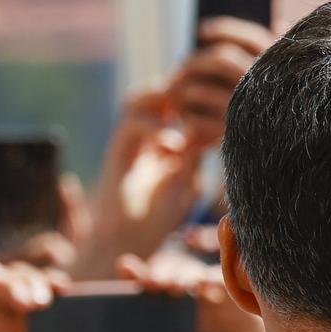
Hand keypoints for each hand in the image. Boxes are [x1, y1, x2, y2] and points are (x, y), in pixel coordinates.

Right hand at [0, 256, 70, 331]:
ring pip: (7, 274)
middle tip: (48, 302)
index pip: (51, 302)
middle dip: (44, 286)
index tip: (81, 305)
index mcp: (23, 324)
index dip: (66, 299)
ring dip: (20, 281)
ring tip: (28, 301)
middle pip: (32, 282)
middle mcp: (4, 304)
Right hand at [78, 87, 203, 277]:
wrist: (129, 240)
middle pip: (154, 93)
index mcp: (159, 142)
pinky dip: (153, 128)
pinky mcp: (116, 155)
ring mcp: (127, 143)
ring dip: (161, 100)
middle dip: (177, 91)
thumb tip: (204, 127)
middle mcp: (141, 137)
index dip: (192, 98)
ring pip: (137, 100)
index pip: (173, 103)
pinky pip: (130, 127)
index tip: (214, 107)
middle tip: (200, 102)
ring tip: (184, 117)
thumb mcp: (187, 181)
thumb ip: (194, 154)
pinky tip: (174, 146)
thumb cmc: (159, 218)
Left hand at [119, 252, 270, 331]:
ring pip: (191, 271)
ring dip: (181, 273)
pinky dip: (211, 280)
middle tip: (151, 281)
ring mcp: (210, 296)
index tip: (125, 267)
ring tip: (174, 286)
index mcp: (167, 317)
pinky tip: (204, 286)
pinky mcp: (233, 297)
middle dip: (157, 271)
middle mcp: (186, 300)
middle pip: (167, 272)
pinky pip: (221, 280)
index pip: (146, 288)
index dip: (134, 273)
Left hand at [172, 17, 275, 150]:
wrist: (291, 175)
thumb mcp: (286, 90)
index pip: (251, 38)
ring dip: (184, 92)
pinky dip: (188, 120)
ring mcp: (250, 115)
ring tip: (178, 98)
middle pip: (221, 60)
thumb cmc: (284, 128)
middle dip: (194, 64)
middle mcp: (269, 90)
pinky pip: (197, 122)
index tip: (201, 30)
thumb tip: (279, 23)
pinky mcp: (234, 140)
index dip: (225, 29)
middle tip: (181, 72)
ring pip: (201, 90)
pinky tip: (187, 124)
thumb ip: (281, 59)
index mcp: (284, 74)